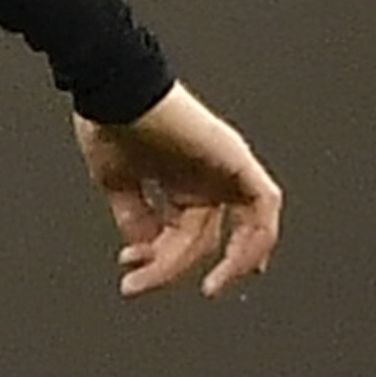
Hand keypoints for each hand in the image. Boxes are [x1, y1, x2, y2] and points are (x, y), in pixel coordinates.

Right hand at [76, 83, 281, 297]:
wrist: (114, 89)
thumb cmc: (110, 122)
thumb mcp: (118, 182)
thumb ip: (134, 218)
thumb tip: (142, 251)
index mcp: (181, 180)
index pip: (183, 234)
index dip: (159, 262)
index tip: (132, 277)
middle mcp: (206, 176)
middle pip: (202, 237)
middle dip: (171, 266)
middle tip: (142, 285)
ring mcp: (223, 168)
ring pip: (247, 228)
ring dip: (233, 262)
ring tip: (211, 286)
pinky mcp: (236, 158)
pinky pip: (264, 205)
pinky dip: (258, 236)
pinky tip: (238, 263)